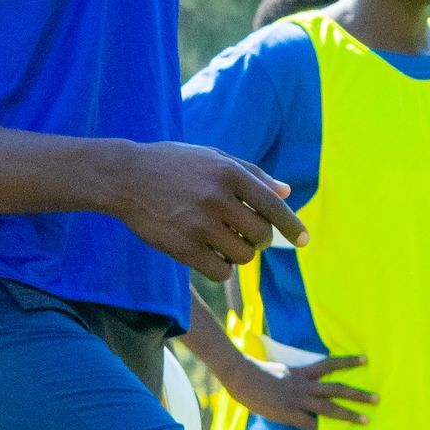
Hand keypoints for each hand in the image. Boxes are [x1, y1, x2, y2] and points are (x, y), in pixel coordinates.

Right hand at [108, 143, 304, 275]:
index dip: (293, 226)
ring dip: (240, 254)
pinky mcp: (181, 247)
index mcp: (229, 172)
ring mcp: (198, 224)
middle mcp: (217, 198)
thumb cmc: (174, 165)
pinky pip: (220, 271)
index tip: (304, 241)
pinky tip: (212, 256)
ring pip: (243, 256)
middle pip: (261, 235)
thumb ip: (251, 174)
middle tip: (248, 236)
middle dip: (261, 240)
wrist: (125, 177)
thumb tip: (286, 192)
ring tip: (226, 243)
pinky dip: (222, 269)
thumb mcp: (213, 158)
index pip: (273, 205)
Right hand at [222, 350, 375, 429]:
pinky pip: (308, 425)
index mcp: (301, 372)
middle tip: (377, 398)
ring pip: (329, 407)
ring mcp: (297, 400)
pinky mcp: (288, 413)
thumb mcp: (280, 370)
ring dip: (349, 414)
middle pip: (337, 388)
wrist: (240, 376)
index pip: (329, 364)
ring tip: (366, 419)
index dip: (348, 362)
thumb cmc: (255, 372)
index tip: (366, 360)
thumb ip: (293, 376)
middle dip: (358, 394)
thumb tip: (301, 381)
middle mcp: (304, 385)